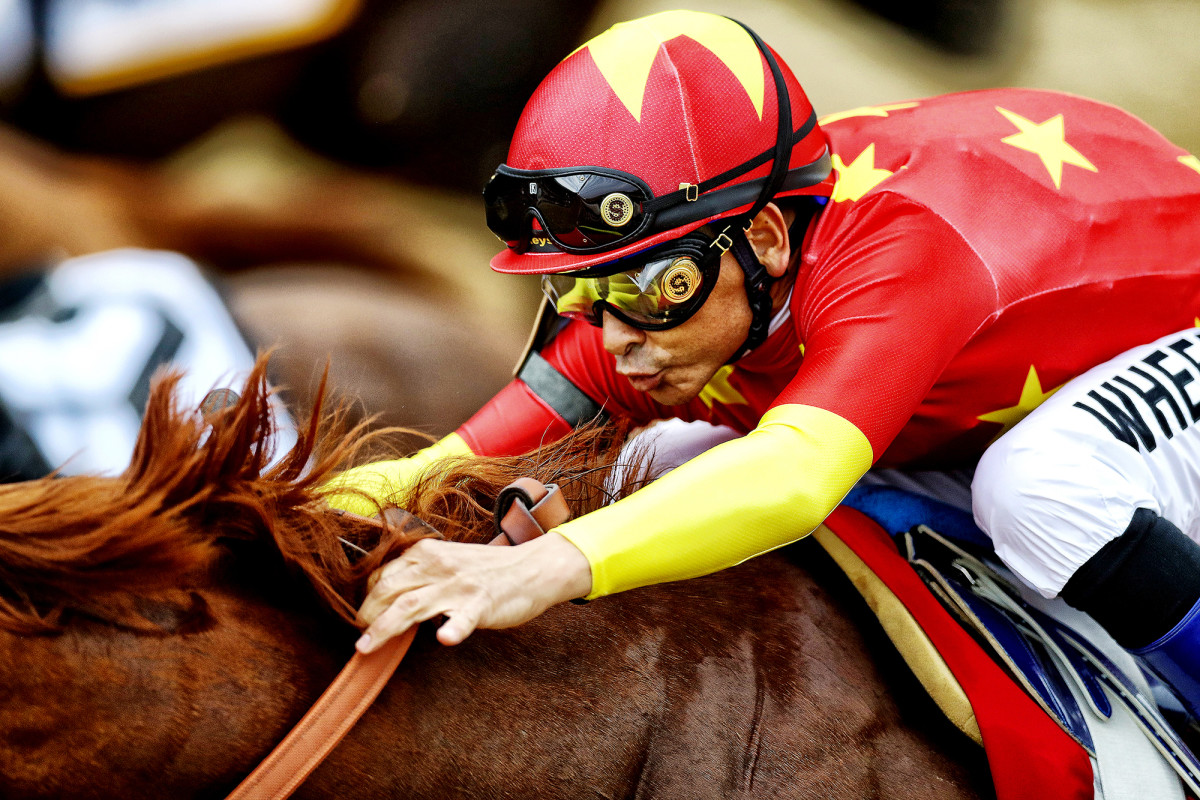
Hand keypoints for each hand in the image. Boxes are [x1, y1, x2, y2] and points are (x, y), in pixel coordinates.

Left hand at [354, 532, 591, 650]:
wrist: (532, 568)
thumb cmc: (488, 569)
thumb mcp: (448, 561)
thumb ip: (420, 574)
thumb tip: (387, 594)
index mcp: (426, 554)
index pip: (382, 575)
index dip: (366, 599)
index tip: (360, 619)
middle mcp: (437, 566)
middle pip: (388, 590)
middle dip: (367, 616)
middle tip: (358, 640)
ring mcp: (458, 586)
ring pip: (411, 605)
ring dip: (385, 627)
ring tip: (366, 647)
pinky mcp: (480, 604)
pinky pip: (463, 618)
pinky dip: (454, 629)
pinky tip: (445, 639)